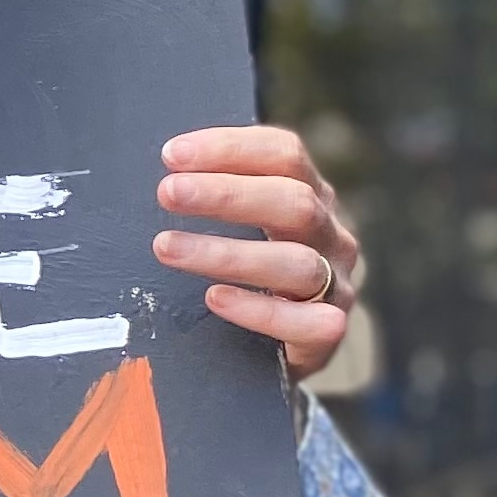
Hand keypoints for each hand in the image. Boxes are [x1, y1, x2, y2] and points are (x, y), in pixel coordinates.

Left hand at [157, 126, 360, 381]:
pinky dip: (258, 310)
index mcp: (309, 195)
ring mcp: (336, 284)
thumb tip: (161, 166)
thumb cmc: (245, 271)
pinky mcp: (327, 332)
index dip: (230, 148)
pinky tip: (215, 298)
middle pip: (294, 202)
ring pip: (297, 262)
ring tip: (166, 247)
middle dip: (227, 195)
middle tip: (167, 193)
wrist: (272, 348)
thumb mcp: (238, 224)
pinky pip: (306, 322)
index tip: (172, 154)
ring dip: (227, 253)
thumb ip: (213, 194)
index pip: (284, 154)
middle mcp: (330, 234)